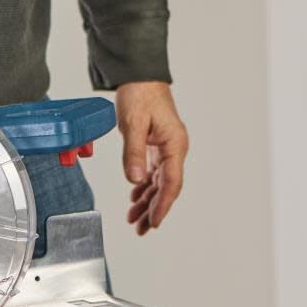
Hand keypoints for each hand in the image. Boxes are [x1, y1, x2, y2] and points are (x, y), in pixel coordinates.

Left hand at [117, 82, 188, 234]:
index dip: (162, 205)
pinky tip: (135, 197)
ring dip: (147, 201)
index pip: (170, 182)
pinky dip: (144, 186)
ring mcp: (166, 148)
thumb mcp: (132, 125)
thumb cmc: (139, 96)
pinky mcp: (157, 145)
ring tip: (134, 219)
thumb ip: (133, 153)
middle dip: (153, 210)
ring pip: (159, 182)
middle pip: (166, 187)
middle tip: (141, 229)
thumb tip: (134, 181)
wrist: (140, 77)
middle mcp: (174, 149)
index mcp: (174, 145)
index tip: (154, 222)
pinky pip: (153, 172)